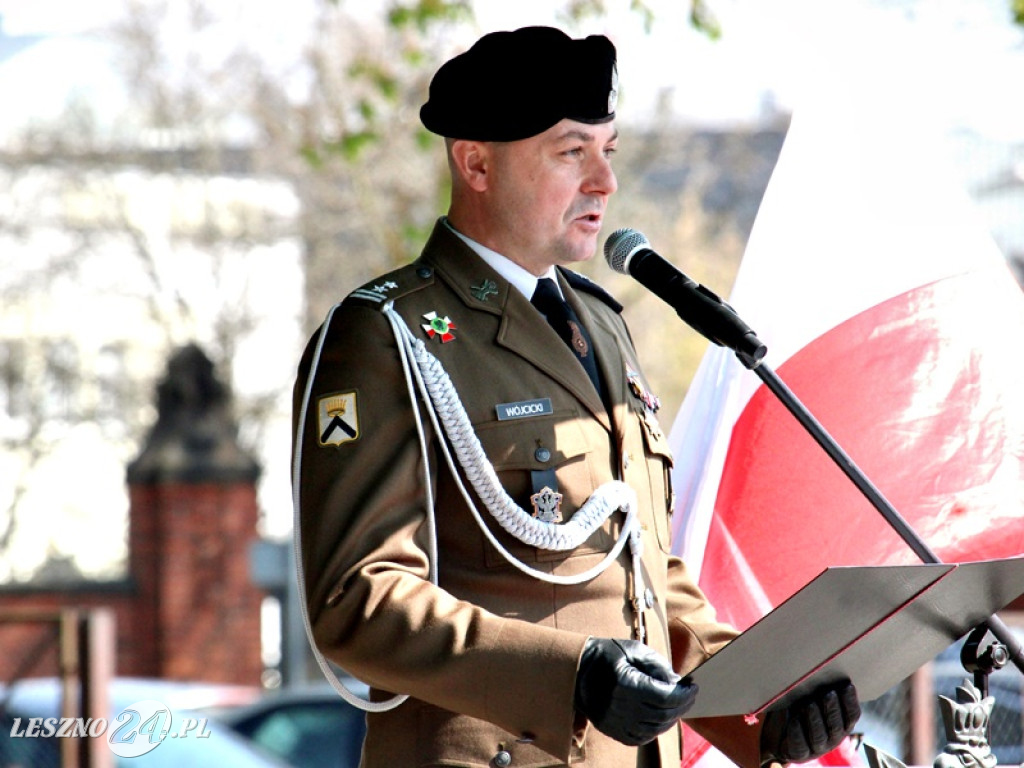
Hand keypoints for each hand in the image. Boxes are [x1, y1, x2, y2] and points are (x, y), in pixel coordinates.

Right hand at [574, 636, 697, 745]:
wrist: (575, 670)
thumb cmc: (607, 655)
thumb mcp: (633, 649)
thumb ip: (658, 665)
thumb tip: (678, 682)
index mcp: (625, 684)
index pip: (665, 697)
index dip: (684, 695)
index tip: (694, 687)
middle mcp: (619, 707)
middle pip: (663, 715)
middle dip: (682, 706)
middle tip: (690, 696)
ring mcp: (615, 723)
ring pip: (655, 729)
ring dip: (671, 718)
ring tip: (676, 704)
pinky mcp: (612, 731)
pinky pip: (641, 738)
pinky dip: (655, 729)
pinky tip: (659, 716)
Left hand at [760, 681, 860, 763]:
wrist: (780, 735)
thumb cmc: (801, 709)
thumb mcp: (813, 698)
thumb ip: (820, 689)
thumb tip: (821, 669)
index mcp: (841, 724)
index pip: (852, 715)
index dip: (851, 701)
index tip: (847, 685)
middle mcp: (832, 738)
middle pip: (836, 726)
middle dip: (832, 709)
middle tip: (828, 693)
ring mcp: (816, 748)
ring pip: (819, 736)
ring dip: (815, 719)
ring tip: (809, 704)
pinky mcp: (799, 753)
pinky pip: (799, 744)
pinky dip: (797, 731)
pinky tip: (794, 720)